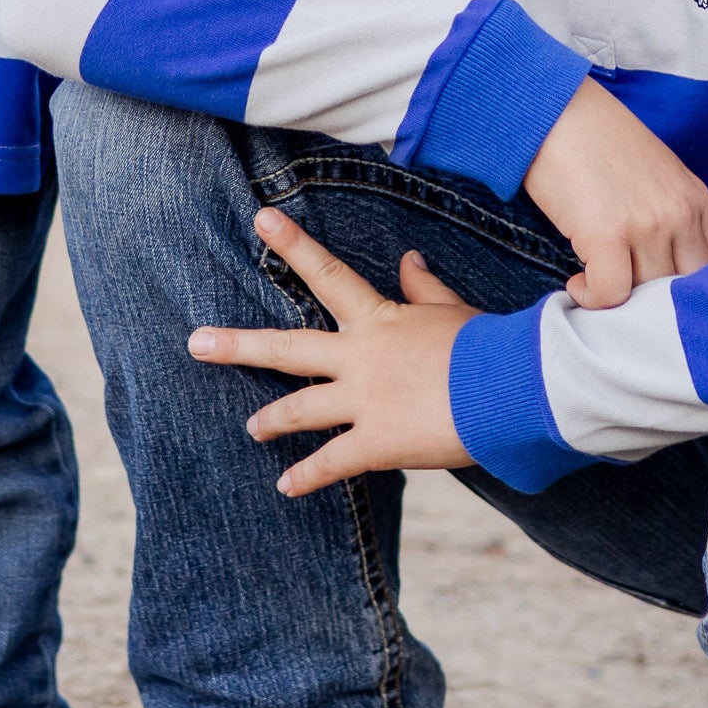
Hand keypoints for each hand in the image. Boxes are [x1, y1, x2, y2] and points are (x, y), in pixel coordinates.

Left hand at [188, 206, 478, 499]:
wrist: (511, 388)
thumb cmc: (490, 346)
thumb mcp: (453, 311)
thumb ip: (424, 287)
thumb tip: (408, 260)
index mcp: (379, 320)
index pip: (328, 274)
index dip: (294, 245)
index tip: (261, 220)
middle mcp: (360, 357)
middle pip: (287, 348)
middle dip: (238, 345)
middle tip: (196, 343)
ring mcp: (363, 400)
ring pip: (300, 408)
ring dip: (271, 419)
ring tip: (252, 427)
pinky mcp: (376, 441)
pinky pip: (331, 461)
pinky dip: (307, 476)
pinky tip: (286, 487)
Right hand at [522, 77, 707, 309]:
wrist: (555, 111)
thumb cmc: (596, 141)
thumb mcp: (656, 173)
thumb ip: (673, 213)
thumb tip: (665, 267)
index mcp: (696, 198)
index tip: (682, 304)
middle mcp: (679, 214)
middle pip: (691, 289)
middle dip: (664, 307)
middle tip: (633, 306)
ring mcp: (647, 224)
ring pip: (650, 297)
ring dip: (623, 304)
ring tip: (598, 286)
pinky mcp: (608, 234)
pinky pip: (612, 294)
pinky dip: (593, 299)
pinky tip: (578, 284)